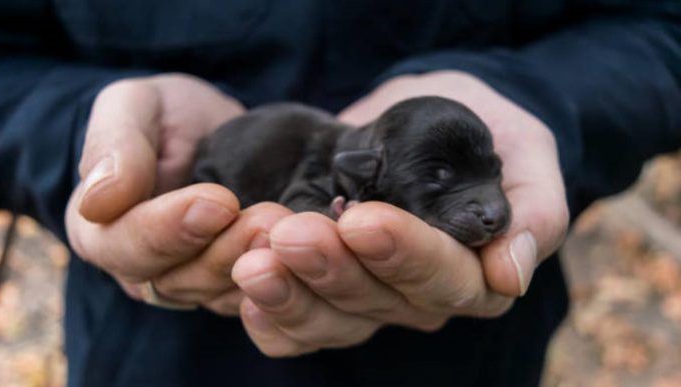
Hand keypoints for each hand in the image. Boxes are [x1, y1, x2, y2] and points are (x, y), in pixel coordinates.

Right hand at [65, 74, 289, 314]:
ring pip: (223, 293)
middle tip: (270, 219)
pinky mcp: (236, 286)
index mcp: (102, 231)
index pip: (126, 246)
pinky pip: (257, 296)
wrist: (214, 131)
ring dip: (260, 265)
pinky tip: (311, 250)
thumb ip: (112, 145)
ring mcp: (193, 282)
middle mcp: (145, 270)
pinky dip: (284, 277)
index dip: (171, 229)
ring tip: (293, 230)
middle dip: (228, 250)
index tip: (219, 201)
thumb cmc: (166, 115)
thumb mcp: (133, 106)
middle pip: (180, 280)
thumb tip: (98, 201)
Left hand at [230, 71, 568, 355]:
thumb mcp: (528, 158)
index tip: (363, 220)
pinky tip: (244, 292)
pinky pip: (298, 326)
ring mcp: (372, 298)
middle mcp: (421, 298)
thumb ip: (532, 213)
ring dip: (290, 291)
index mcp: (476, 276)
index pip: (443, 280)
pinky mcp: (331, 291)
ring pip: (331, 318)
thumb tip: (510, 275)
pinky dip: (271, 316)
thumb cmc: (490, 135)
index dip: (404, 255)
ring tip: (253, 258)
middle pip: (377, 302)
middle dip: (331, 268)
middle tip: (290, 231)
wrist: (437, 120)